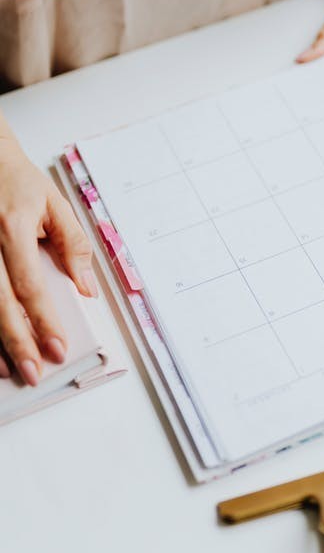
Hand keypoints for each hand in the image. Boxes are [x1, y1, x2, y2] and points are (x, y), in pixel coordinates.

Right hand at [0, 130, 95, 384]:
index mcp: (12, 227)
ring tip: (7, 370)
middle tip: (35, 372)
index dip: (44, 320)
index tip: (59, 348)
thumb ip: (74, 246)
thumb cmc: (19, 181)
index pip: (30, 284)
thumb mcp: (55, 205)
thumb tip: (87, 290)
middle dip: (16, 342)